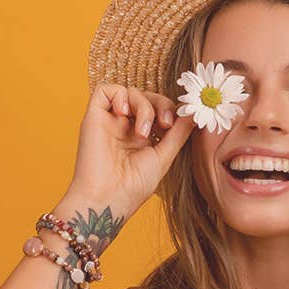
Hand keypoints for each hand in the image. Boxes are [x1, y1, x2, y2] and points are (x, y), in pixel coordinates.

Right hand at [63, 83, 194, 215]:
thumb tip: (193, 113)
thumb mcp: (164, 157)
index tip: (179, 123)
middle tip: (165, 123)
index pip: (159, 110)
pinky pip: (106, 90)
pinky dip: (120, 96)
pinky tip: (123, 114)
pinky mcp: (94, 117)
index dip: (171, 110)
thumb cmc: (134, 186)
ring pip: (131, 93)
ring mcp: (110, 121)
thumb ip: (178, 133)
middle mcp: (125, 127)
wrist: (108, 198)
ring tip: (142, 133)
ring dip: (143, 107)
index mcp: (142, 138)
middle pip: (147, 97)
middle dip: (161, 105)